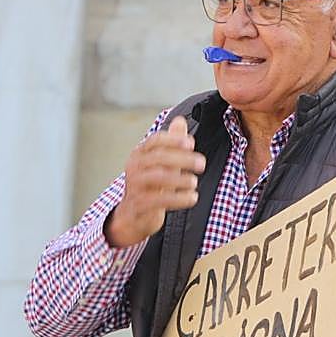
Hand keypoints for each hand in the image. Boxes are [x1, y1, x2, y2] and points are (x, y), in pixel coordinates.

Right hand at [104, 115, 205, 247]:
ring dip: (180, 179)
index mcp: (140, 154)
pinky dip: (179, 198)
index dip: (173, 140)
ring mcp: (135, 186)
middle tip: (202, 164)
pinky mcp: (139, 204)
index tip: (191, 143)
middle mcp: (134, 167)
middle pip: (159, 157)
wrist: (133, 216)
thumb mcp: (162, 164)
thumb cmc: (150, 186)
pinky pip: (159, 200)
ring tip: (195, 182)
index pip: (155, 140)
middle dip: (183, 159)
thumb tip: (180, 120)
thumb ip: (172, 143)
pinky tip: (192, 198)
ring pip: (158, 177)